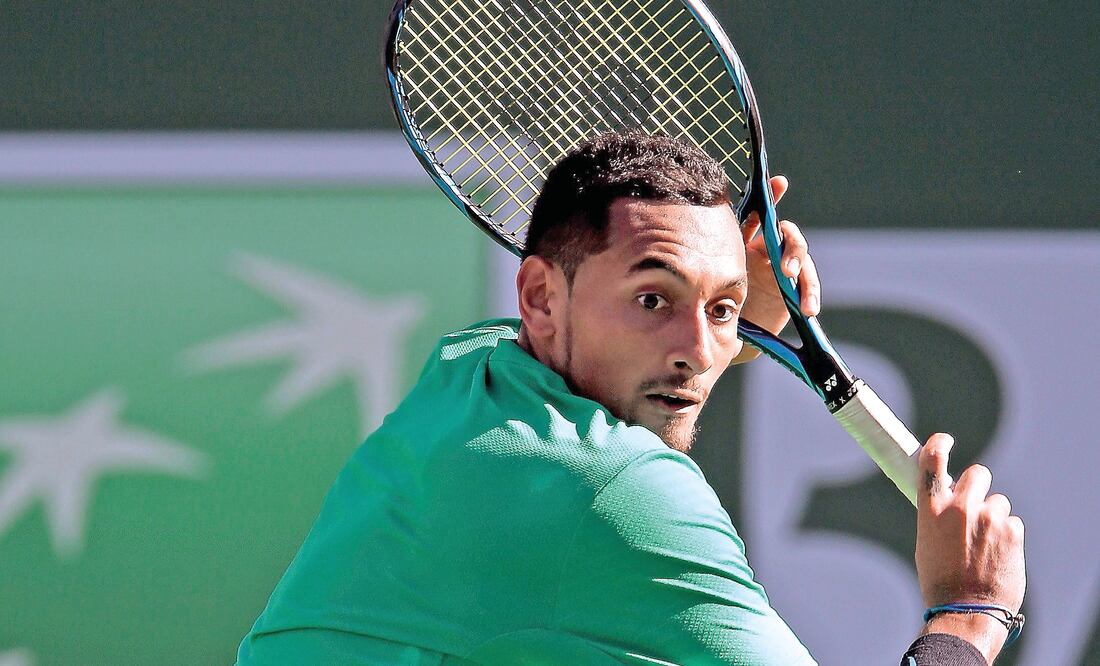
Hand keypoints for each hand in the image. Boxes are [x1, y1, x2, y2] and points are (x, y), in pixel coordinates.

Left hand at [732, 176, 820, 363]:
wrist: (725, 332)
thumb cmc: (716, 301)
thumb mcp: (715, 279)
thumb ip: (717, 258)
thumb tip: (707, 240)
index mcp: (747, 242)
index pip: (761, 215)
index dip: (771, 196)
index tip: (778, 182)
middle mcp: (768, 250)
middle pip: (788, 236)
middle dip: (791, 249)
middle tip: (785, 270)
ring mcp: (783, 267)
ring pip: (802, 260)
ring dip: (804, 277)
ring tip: (803, 300)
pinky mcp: (794, 287)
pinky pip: (807, 285)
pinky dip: (810, 294)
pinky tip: (810, 309)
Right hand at [915, 434, 1025, 661]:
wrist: (966, 609)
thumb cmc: (940, 580)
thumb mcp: (926, 541)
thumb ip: (938, 515)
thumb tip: (948, 502)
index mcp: (932, 508)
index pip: (933, 460)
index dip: (939, 444)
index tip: (944, 441)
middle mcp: (960, 507)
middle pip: (978, 473)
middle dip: (978, 486)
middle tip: (976, 505)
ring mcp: (989, 518)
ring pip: (998, 502)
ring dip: (993, 516)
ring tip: (985, 545)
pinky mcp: (1011, 531)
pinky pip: (1011, 522)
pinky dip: (1006, 535)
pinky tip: (996, 555)